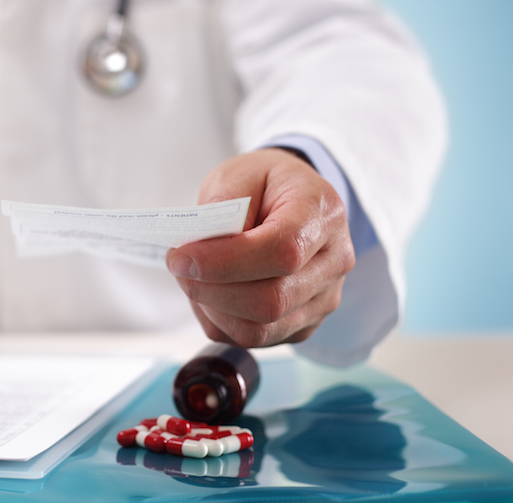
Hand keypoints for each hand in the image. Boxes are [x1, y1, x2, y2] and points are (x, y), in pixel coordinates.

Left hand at [166, 148, 354, 347]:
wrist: (292, 200)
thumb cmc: (264, 185)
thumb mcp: (238, 173)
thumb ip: (223, 205)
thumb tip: (204, 250)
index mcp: (322, 214)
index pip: (280, 252)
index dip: (223, 261)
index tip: (181, 255)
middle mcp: (334, 262)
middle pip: (270, 301)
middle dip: (210, 289)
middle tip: (178, 267)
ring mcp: (323, 299)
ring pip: (259, 330)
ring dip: (211, 309)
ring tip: (192, 278)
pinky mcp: (304, 325)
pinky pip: (253, 340)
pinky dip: (219, 321)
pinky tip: (210, 293)